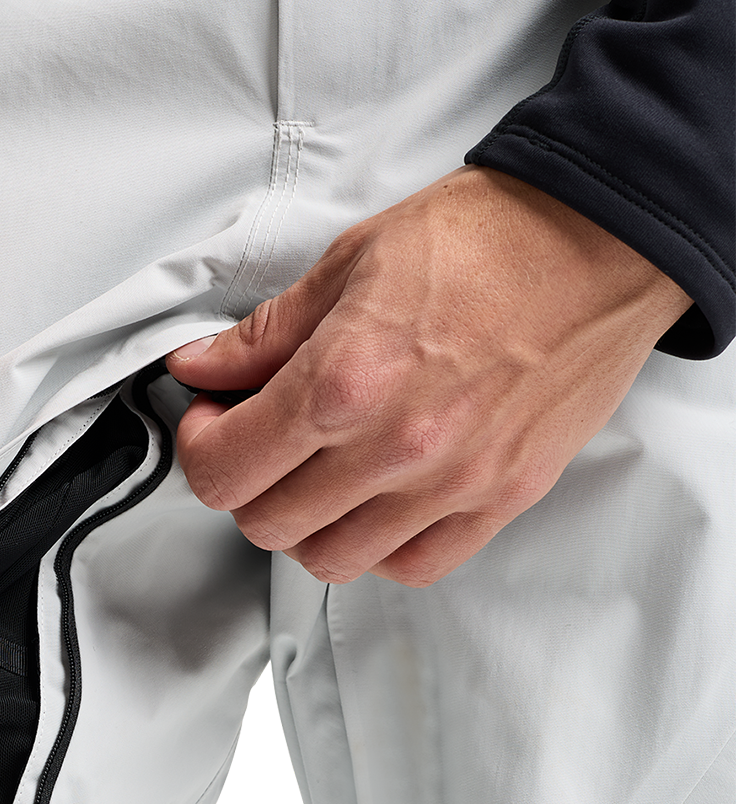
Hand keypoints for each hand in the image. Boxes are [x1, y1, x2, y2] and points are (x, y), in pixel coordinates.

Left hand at [168, 167, 691, 586]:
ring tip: (317, 475)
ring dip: (305, 524)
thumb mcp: (351, 261)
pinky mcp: (500, 499)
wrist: (602, 238)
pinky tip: (377, 502)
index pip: (222, 471)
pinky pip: (412, 565)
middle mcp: (393, 448)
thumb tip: (202, 368)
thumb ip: (266, 333)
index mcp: (342, 382)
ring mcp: (450, 483)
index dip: (201, 446)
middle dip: (245, 485)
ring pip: (330, 560)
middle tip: (259, 442)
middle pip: (266, 524)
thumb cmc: (488, 237)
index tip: (213, 420)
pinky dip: (378, 547)